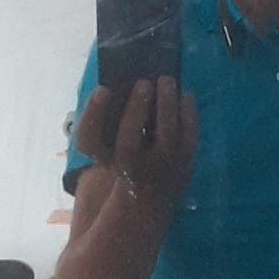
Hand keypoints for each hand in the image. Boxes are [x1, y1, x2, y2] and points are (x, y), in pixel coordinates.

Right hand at [75, 76, 197, 206]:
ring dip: (167, 104)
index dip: (94, 113)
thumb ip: (113, 117)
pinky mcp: (184, 167)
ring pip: (165, 136)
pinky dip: (188, 113)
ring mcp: (159, 169)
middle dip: (136, 108)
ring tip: (167, 80)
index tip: (103, 89)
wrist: (148, 197)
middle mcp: (129, 168)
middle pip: (129, 140)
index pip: (88, 140)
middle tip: (144, 81)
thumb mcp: (112, 143)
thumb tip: (127, 82)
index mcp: (103, 159)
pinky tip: (185, 95)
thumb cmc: (127, 156)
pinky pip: (189, 137)